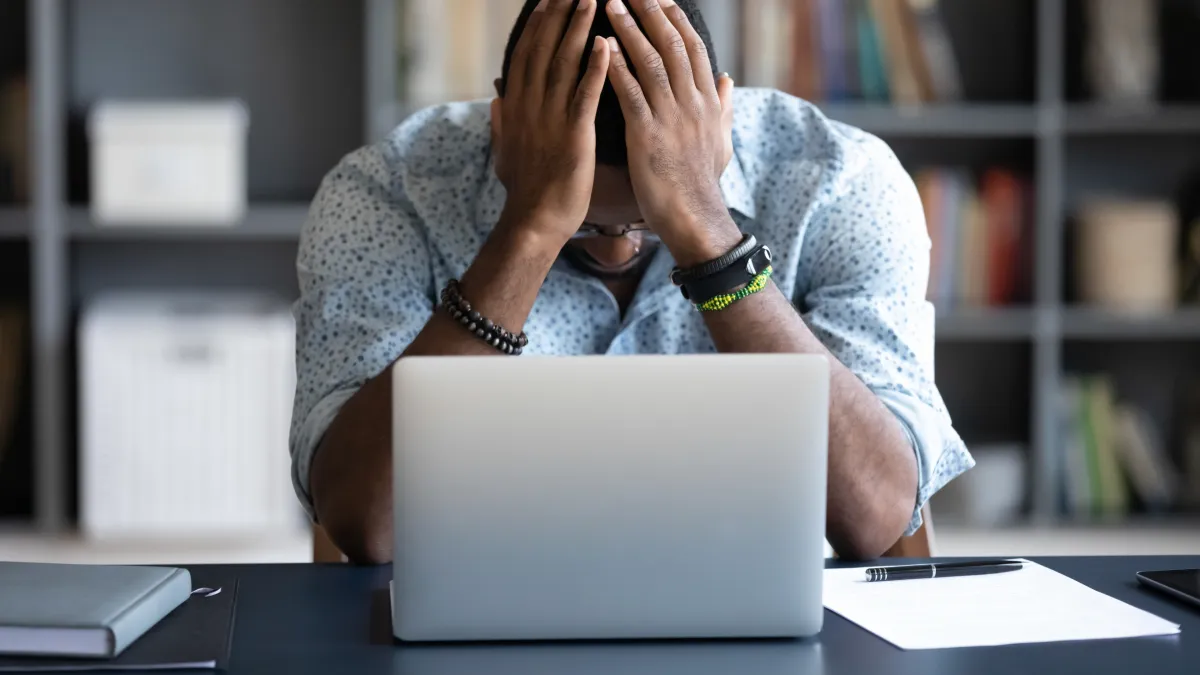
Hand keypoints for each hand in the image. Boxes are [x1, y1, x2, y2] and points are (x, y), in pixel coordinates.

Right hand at [491, 0, 610, 244]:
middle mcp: (530, 107)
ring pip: (564, 64)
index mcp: (515, 109)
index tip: (548, 0)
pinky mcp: (573, 136)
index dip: (537, 26)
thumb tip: (495, 99)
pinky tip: (607, 44)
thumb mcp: (504, 152)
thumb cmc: (524, 191)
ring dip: (578, 29)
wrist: (534, 222)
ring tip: (592, 0)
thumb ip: (501, 122)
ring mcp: (550, 120)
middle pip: (543, 49)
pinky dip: (595, 68)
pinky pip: (584, 94)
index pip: (525, 55)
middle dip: (558, 14)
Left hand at [605, 0, 738, 265]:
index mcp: (706, 102)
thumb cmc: (701, 183)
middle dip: (651, 12)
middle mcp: (692, 103)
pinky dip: (616, 68)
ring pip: (652, 62)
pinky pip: (632, 93)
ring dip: (630, 30)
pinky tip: (601, 48)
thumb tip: (727, 78)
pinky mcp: (649, 135)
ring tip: (610, 4)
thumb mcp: (720, 141)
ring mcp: (672, 117)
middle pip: (673, 45)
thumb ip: (722, 107)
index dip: (676, 20)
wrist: (695, 218)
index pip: (692, 49)